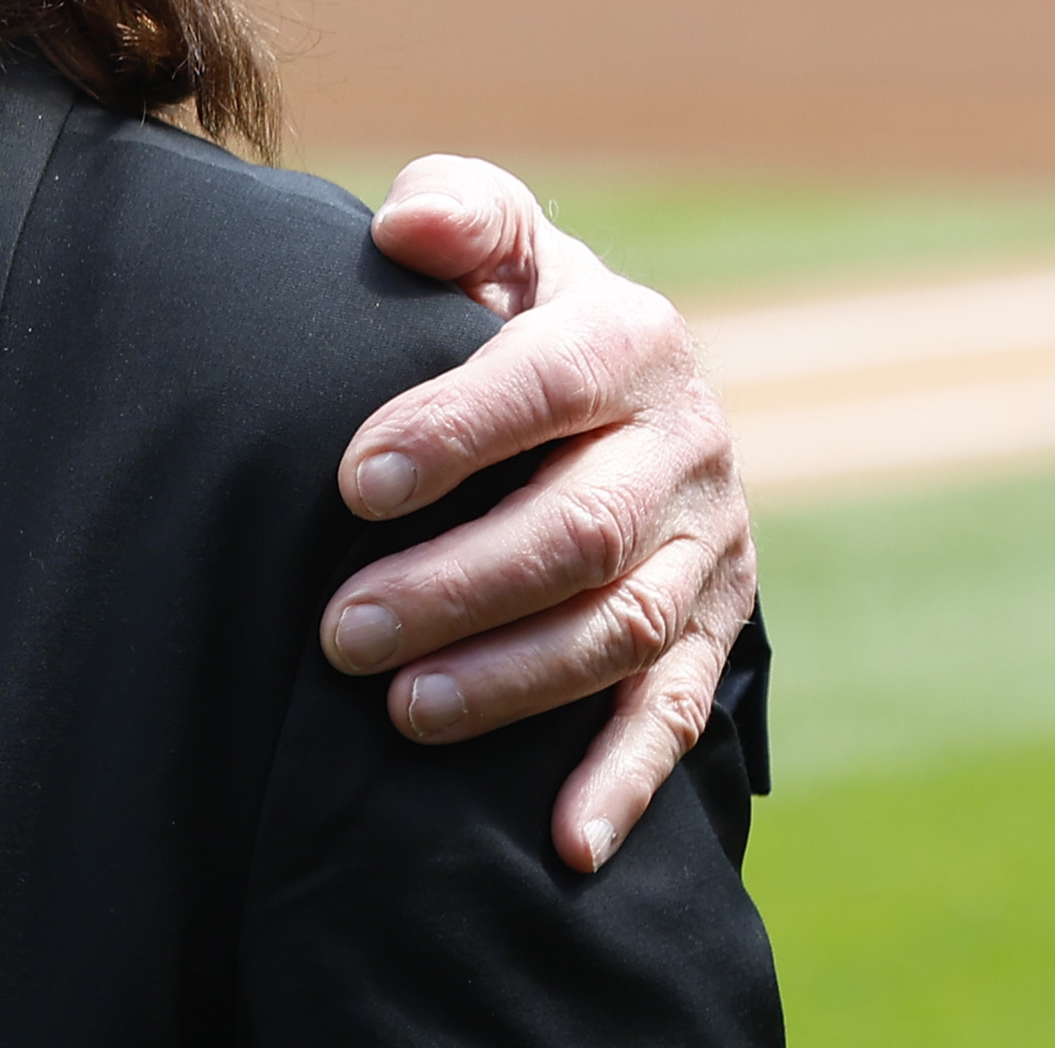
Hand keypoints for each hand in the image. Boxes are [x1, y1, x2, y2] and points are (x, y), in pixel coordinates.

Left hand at [327, 156, 754, 872]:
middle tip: (340, 632)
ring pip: (621, 630)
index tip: (352, 484)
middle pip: (579, 532)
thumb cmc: (513, 308)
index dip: (450, 434)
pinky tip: (563, 844)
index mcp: (628, 339)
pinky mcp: (714, 630)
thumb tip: (407, 226)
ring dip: (513, 680)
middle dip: (456, 587)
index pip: (543, 386)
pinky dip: (622, 782)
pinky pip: (674, 713)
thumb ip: (458, 211)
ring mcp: (708, 548)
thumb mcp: (497, 240)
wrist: (625, 392)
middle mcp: (685, 446)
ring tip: (402, 711)